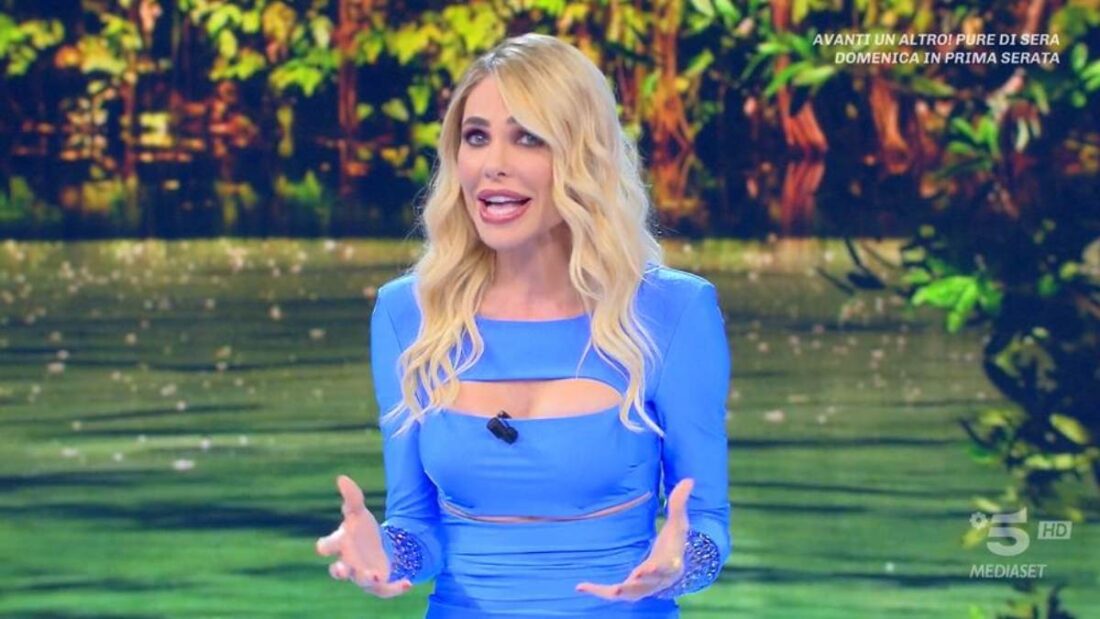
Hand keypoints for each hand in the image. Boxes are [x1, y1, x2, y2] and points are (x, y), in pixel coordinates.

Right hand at [316, 474, 412, 597]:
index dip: (325, 546)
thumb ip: (352, 497)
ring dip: (366, 578)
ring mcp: (361, 575)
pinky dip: (395, 589)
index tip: (323, 546)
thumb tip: (342, 477)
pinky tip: (408, 583)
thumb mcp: (359, 512)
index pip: (326, 546)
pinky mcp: (377, 585)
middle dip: (339, 570)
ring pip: (361, 581)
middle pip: (338, 570)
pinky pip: (384, 591)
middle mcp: (347, 563)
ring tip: (375, 575)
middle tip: (342, 569)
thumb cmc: (361, 530)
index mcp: (340, 545)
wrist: (377, 548)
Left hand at [575, 478, 693, 601]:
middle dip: (640, 582)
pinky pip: (612, 594)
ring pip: (632, 593)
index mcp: (670, 562)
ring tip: (610, 590)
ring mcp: (643, 587)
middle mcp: (657, 579)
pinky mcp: (628, 590)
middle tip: (629, 581)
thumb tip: (689, 479)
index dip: (658, 568)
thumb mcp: (677, 522)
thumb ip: (679, 503)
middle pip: (649, 584)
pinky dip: (598, 592)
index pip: (666, 567)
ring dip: (620, 592)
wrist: (671, 568)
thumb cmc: (674, 543)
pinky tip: (581, 586)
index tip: (649, 567)